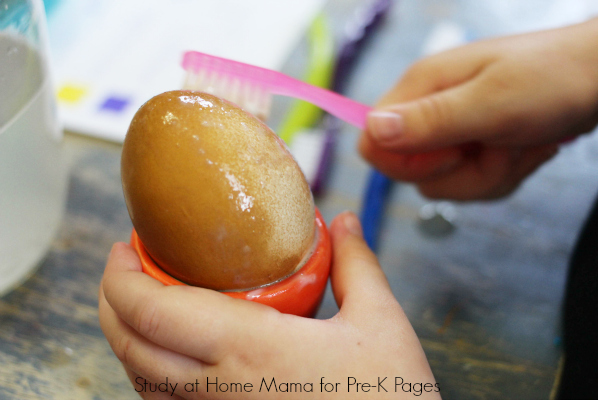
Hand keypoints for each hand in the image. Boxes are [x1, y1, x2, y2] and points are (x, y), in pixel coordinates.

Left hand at [98, 212, 439, 398]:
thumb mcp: (381, 322)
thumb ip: (357, 264)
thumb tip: (342, 222)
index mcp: (250, 347)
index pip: (153, 311)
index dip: (121, 278)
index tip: (123, 248)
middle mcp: (220, 388)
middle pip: (131, 346)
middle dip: (111, 302)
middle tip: (122, 268)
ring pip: (141, 382)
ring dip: (125, 338)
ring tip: (137, 304)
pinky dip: (149, 373)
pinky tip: (169, 355)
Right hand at [360, 17, 597, 199]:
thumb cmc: (552, 79)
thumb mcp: (492, 102)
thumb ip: (430, 120)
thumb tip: (371, 131)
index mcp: (421, 89)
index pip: (373, 143)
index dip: (405, 162)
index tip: (452, 151)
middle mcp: (427, 111)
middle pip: (410, 173)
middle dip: (460, 172)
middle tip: (494, 143)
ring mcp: (450, 132)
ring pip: (443, 184)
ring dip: (487, 175)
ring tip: (517, 142)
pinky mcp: (470, 147)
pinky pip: (469, 184)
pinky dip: (501, 175)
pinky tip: (522, 148)